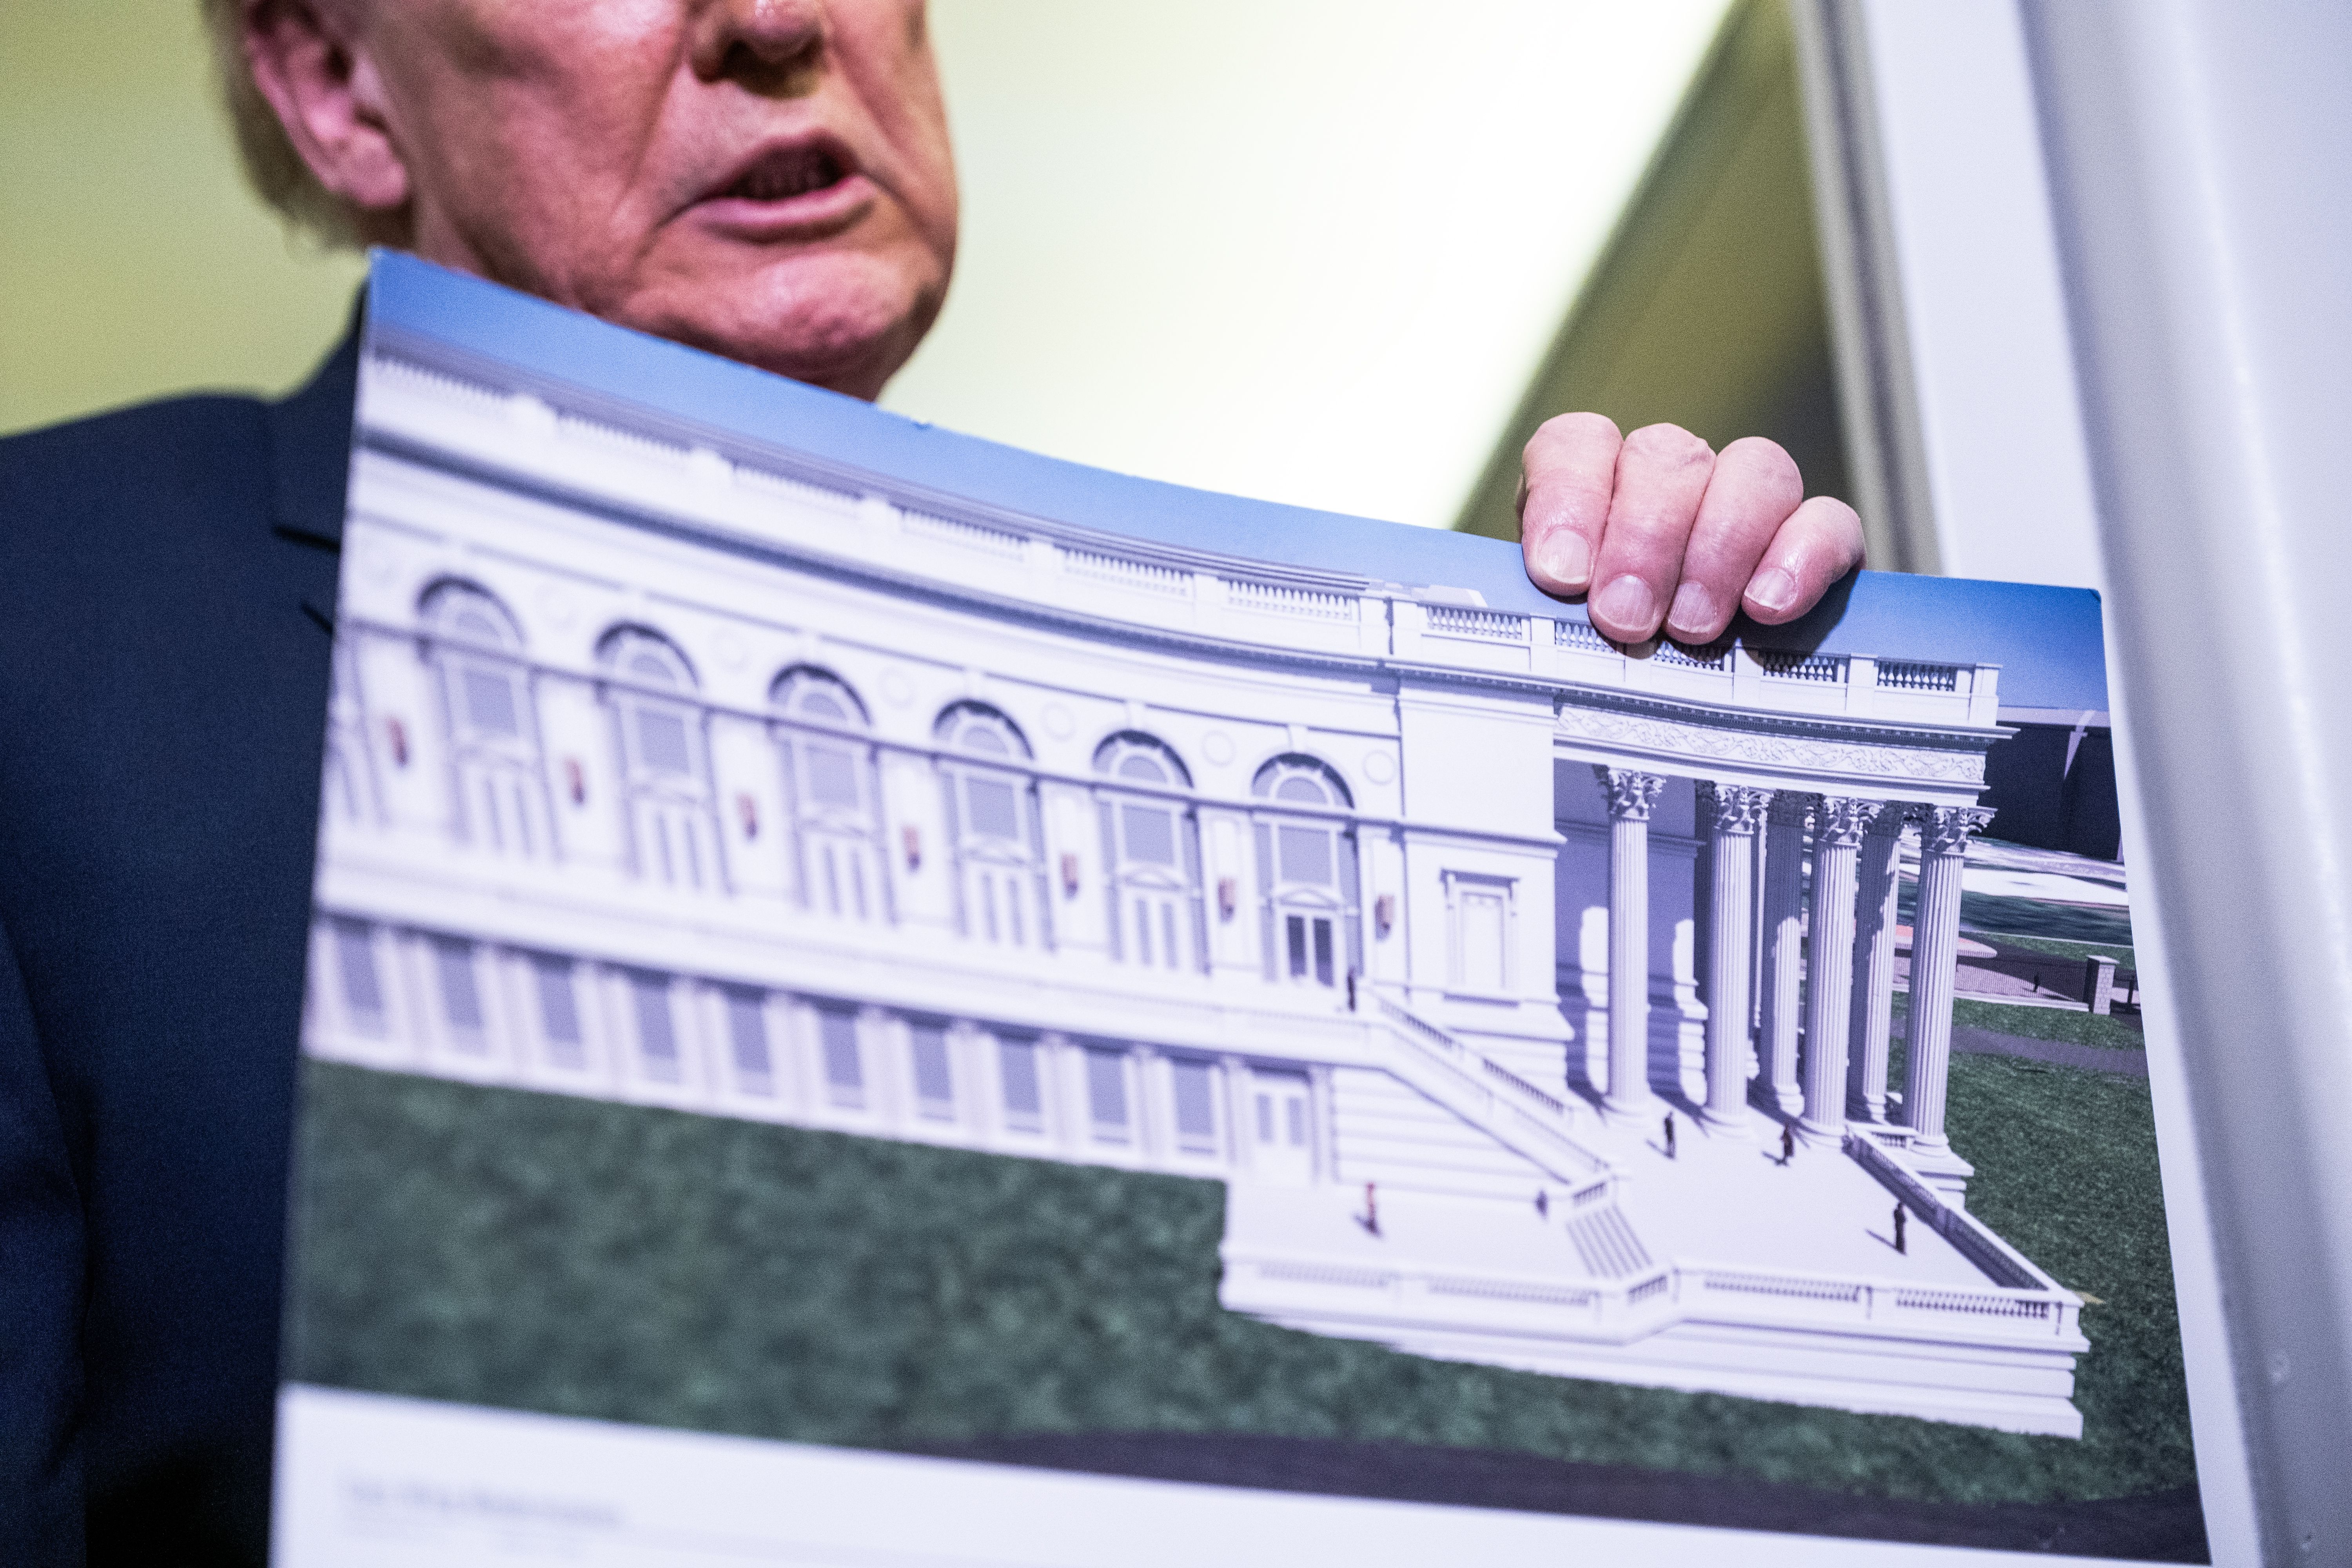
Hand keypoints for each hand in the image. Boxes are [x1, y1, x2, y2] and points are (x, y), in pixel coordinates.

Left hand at [1517, 414, 1865, 643]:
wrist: (1684, 727)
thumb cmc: (1609, 670)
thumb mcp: (1564, 642)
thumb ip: (1547, 618)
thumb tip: (1541, 611)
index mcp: (1597, 490)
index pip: (1577, 446)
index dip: (1568, 497)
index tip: (1560, 574)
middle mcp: (1674, 480)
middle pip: (1667, 457)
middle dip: (1645, 539)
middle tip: (1627, 619)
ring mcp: (1751, 503)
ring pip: (1754, 471)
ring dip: (1719, 548)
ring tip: (1692, 628)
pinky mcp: (1819, 543)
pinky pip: (1827, 520)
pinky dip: (1801, 557)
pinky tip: (1767, 608)